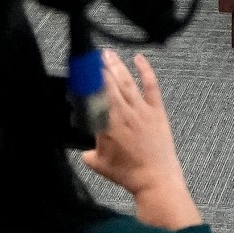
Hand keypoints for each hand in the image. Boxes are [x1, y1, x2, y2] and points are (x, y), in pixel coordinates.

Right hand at [79, 51, 202, 229]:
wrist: (156, 178)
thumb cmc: (129, 174)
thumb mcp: (100, 164)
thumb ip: (89, 153)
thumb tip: (85, 150)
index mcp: (106, 125)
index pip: (91, 98)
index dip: (83, 84)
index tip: (77, 73)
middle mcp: (122, 113)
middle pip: (107, 84)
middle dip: (97, 68)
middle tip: (89, 57)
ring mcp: (141, 110)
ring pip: (125, 81)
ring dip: (115, 66)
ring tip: (106, 54)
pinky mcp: (156, 110)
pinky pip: (150, 85)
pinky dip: (145, 70)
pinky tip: (139, 59)